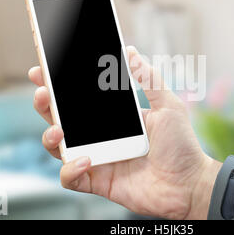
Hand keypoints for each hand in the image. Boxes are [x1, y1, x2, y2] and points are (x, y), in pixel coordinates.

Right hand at [28, 46, 220, 219]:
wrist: (190, 184)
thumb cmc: (181, 145)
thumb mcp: (167, 105)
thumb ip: (148, 78)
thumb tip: (130, 50)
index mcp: (113, 116)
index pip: (80, 97)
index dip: (59, 84)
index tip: (43, 69)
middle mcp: (100, 135)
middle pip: (61, 118)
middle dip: (46, 104)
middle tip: (43, 92)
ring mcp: (97, 158)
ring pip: (59, 147)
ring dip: (50, 136)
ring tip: (58, 129)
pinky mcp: (97, 181)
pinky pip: (71, 177)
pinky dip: (71, 170)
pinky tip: (85, 160)